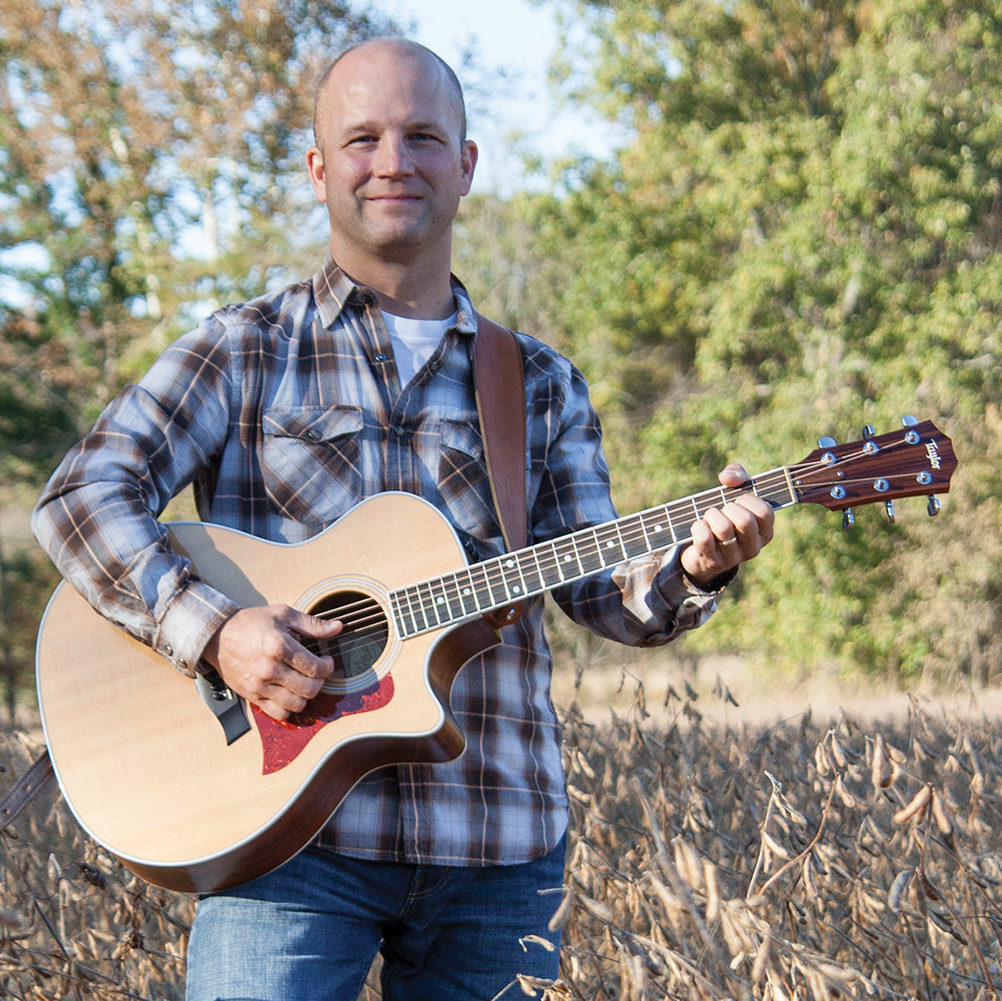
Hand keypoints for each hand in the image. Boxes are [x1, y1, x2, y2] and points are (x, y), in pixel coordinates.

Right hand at [201, 605, 341, 720]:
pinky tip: (291, 694)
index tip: (327, 661)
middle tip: (317, 673)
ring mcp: (259, 685)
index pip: (315, 668)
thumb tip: (337, 628)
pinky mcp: (251, 696)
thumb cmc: (251, 622)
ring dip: (306, 696)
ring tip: (304, 683)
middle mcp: (269, 669)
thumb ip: (312, 624)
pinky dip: (289, 708)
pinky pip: (278, 714)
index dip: (328, 666)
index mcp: (279, 646)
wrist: (217, 635)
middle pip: (309, 689)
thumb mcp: (283, 615)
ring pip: (296, 704)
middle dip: (320, 682)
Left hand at [680, 463, 774, 588]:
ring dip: (712, 515)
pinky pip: (704, 537)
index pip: (764, 512)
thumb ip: (736, 475)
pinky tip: (700, 525)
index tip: (739, 498)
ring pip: (723, 528)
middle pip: (745, 520)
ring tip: (709, 516)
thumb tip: (727, 478)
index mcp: (765, 532)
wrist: (701, 549)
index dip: (748, 499)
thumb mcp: (734, 493)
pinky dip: (698, 526)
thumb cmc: (724, 515)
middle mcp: (753, 547)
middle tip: (723, 509)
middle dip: (729, 508)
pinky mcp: (712, 561)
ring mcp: (733, 557)